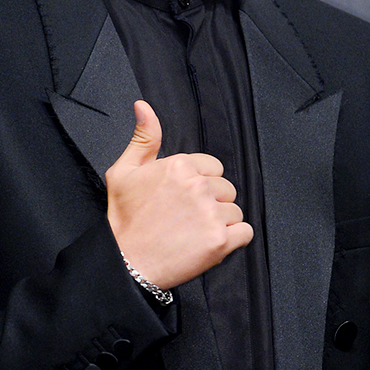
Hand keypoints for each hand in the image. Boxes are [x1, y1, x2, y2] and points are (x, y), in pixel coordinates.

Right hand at [106, 100, 253, 288]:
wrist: (124, 263)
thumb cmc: (124, 220)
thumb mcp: (124, 171)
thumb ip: (144, 137)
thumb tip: (144, 106)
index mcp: (178, 165)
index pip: (214, 167)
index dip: (200, 183)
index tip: (183, 198)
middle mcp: (197, 186)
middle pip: (226, 188)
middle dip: (211, 202)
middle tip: (186, 217)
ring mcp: (211, 214)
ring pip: (235, 211)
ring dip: (221, 222)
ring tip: (194, 232)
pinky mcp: (220, 241)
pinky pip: (245, 233)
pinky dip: (233, 240)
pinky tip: (209, 243)